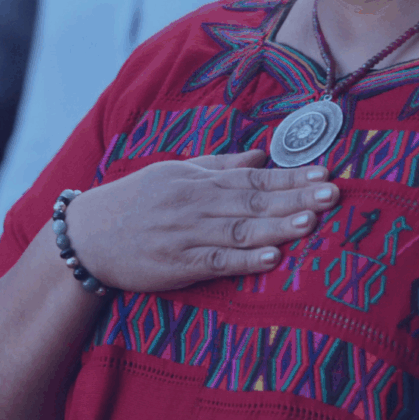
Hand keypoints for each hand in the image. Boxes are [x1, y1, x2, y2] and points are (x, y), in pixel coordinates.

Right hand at [63, 150, 337, 291]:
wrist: (87, 236)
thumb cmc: (137, 201)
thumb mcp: (178, 173)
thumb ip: (222, 165)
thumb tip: (261, 155)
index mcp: (201, 180)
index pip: (255, 176)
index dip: (291, 175)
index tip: (324, 172)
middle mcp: (198, 203)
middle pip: (255, 199)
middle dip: (295, 196)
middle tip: (332, 194)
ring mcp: (188, 234)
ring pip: (241, 229)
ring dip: (277, 225)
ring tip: (310, 221)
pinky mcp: (177, 264)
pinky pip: (217, 262)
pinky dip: (245, 260)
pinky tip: (271, 257)